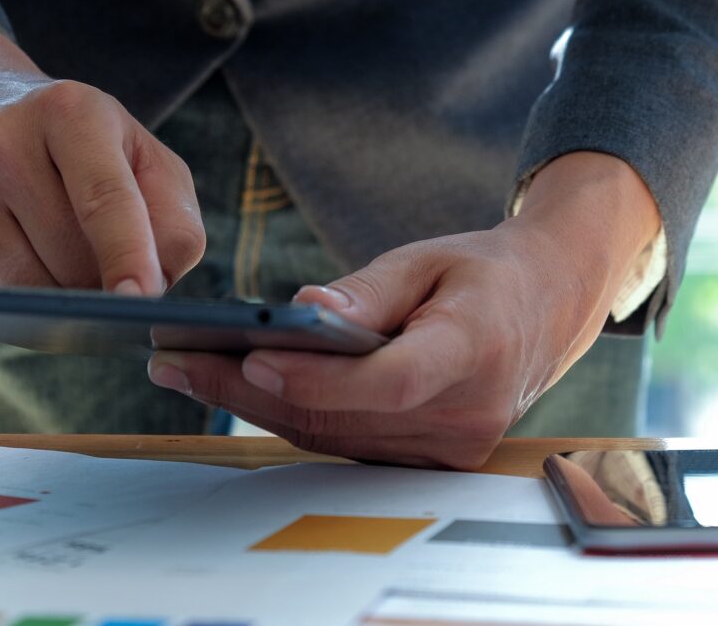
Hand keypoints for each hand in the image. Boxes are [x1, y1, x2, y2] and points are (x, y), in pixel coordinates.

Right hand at [0, 5, 203, 292]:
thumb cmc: (82, 147)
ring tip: (65, 260)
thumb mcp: (142, 157)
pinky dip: (17, 306)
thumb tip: (156, 285)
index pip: (105, 199)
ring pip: (28, 289)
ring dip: (62, 300)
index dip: (127, 254)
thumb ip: (172, 218)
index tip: (142, 300)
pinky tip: (23, 267)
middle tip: (108, 265)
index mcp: (71, 113)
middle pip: (70, 258)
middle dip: (102, 283)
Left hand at [148, 152, 660, 468]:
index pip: (388, 381)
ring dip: (254, 407)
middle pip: (340, 417)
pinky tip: (238, 390)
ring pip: (330, 438)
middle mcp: (463, 414)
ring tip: (186, 371)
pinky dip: (289, 417)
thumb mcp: (427, 259)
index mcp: (474, 349)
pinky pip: (343, 444)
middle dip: (247, 391)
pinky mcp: (427, 459)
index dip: (319, 379)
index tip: (253, 359)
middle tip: (175, 362)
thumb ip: (368, 291)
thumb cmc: (482, 275)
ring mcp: (448, 448)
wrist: (543, 309)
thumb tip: (303, 311)